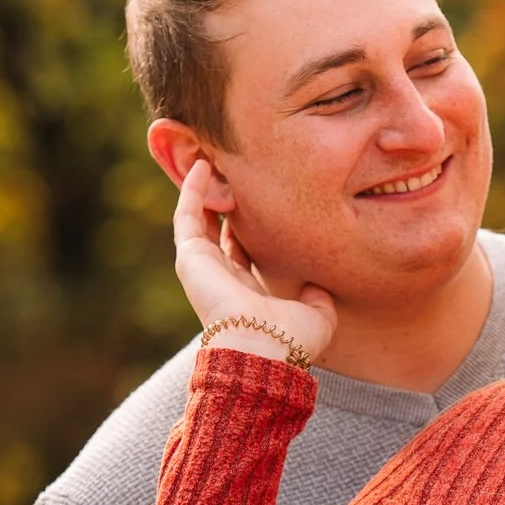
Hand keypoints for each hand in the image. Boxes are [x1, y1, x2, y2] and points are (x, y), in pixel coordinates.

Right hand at [174, 157, 336, 363]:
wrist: (261, 346)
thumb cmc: (288, 339)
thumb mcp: (316, 317)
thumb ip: (317, 299)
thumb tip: (318, 287)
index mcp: (246, 291)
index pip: (241, 252)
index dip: (248, 226)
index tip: (260, 199)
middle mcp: (220, 277)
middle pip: (217, 230)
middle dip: (223, 202)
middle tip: (232, 172)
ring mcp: (202, 266)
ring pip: (198, 218)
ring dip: (204, 190)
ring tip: (213, 158)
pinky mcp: (190, 256)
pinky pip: (187, 214)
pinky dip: (192, 190)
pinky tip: (203, 166)